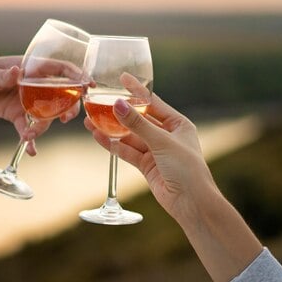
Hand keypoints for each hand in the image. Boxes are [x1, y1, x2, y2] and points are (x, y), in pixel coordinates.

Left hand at [0, 56, 79, 154]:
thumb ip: (3, 75)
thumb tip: (16, 72)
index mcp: (31, 69)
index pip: (60, 70)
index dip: (77, 76)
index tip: (89, 85)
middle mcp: (34, 86)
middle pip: (61, 96)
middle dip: (68, 107)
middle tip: (66, 118)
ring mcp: (27, 101)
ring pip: (46, 115)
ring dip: (43, 127)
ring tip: (30, 137)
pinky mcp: (17, 115)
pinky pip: (28, 128)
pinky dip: (30, 140)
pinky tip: (31, 151)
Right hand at [85, 74, 262, 281]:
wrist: (191, 203)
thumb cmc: (186, 169)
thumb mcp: (162, 142)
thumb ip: (137, 124)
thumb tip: (117, 104)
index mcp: (178, 124)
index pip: (153, 103)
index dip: (136, 91)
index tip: (122, 78)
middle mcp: (167, 135)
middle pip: (138, 120)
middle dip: (118, 112)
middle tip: (99, 102)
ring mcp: (155, 151)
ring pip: (129, 136)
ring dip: (111, 129)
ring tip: (90, 120)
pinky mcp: (146, 165)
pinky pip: (127, 151)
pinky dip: (113, 145)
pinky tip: (98, 137)